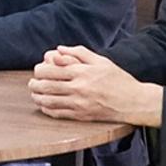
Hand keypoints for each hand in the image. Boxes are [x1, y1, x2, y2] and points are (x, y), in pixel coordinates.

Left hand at [28, 45, 163, 126]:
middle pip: (47, 85)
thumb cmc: (118, 80)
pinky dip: (47, 109)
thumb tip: (59, 49)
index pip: (52, 70)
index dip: (40, 70)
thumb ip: (79, 53)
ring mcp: (79, 103)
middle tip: (32, 82)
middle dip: (35, 83)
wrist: (132, 102)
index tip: (38, 69)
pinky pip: (58, 113)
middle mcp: (78, 88)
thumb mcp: (101, 60)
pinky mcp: (80, 116)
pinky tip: (44, 105)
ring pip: (49, 101)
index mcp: (82, 72)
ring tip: (34, 93)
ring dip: (37, 97)